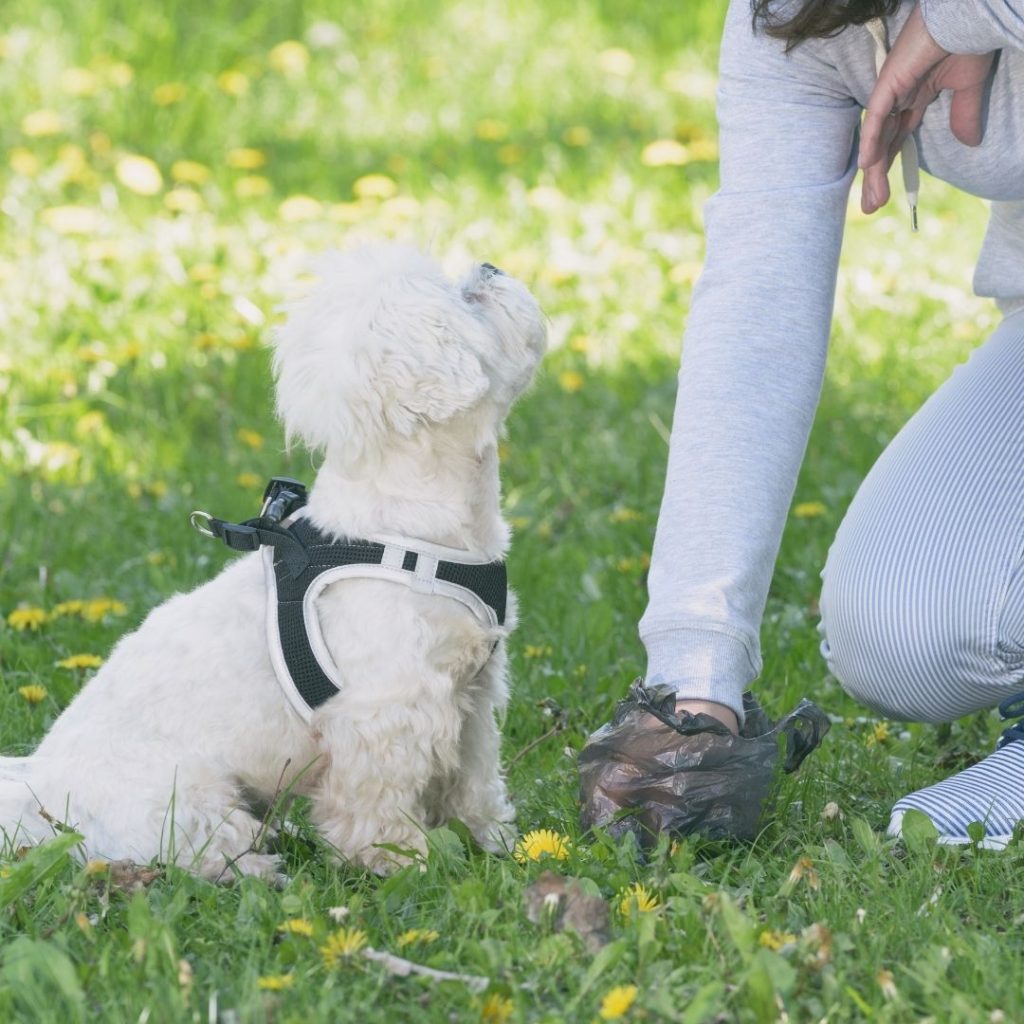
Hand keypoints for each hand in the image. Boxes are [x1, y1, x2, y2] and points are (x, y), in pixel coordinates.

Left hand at [859, 4, 994, 213]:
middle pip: (882, 146)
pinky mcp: (889, 82)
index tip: (887, 195)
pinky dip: (872, 140)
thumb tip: (971, 143)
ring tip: (871, 200)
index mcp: (914, 99)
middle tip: (870, 207)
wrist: (965, 17)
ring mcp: (890, 91)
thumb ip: (964, 115)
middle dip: (876, 178)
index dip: (890, 166)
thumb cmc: (966, 42)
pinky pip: (876, 116)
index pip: (896, 140)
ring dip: (873, 170)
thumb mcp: (967, 88)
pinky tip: (867, 164)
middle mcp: (897, 99)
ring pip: (877, 138)